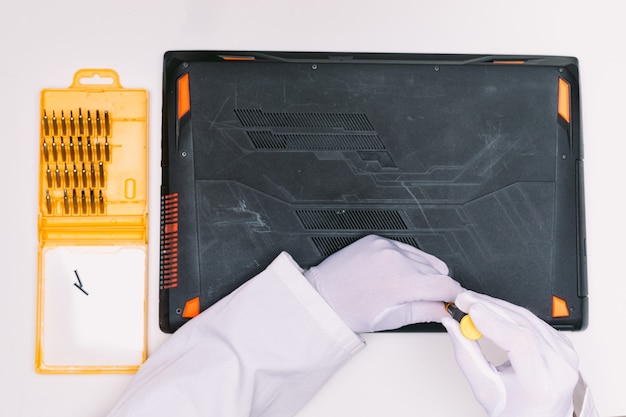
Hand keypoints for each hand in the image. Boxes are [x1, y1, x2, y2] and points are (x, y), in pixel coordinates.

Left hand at [304, 234, 462, 332]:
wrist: (321, 295)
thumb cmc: (349, 310)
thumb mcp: (391, 319)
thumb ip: (424, 312)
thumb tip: (444, 311)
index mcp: (401, 281)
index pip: (445, 284)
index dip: (453, 296)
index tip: (452, 301)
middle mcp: (395, 258)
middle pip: (437, 271)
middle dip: (436, 286)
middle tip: (426, 299)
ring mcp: (385, 246)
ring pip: (422, 258)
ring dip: (422, 273)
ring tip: (404, 288)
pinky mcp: (376, 239)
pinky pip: (404, 248)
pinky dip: (405, 261)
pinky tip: (394, 274)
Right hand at [442, 291, 578, 416]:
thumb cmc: (516, 412)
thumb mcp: (485, 390)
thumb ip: (467, 357)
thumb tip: (453, 326)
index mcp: (541, 385)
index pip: (520, 342)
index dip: (493, 321)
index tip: (471, 310)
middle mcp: (559, 368)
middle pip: (523, 324)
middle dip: (489, 307)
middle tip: (465, 300)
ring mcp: (565, 355)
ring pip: (528, 317)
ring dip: (498, 306)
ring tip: (474, 303)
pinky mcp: (564, 345)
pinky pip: (535, 320)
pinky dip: (511, 314)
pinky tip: (495, 311)